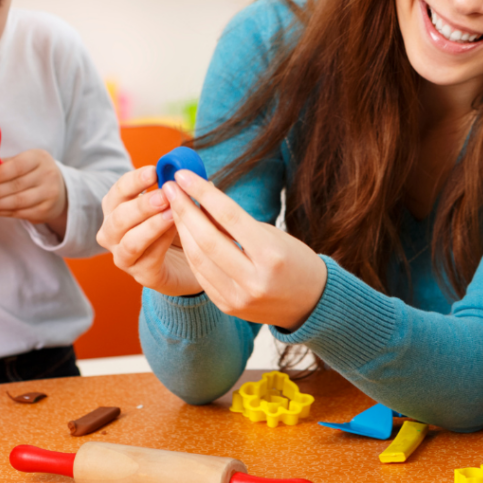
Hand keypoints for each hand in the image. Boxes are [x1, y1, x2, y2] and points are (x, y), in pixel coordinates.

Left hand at [0, 149, 67, 234]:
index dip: (0, 174)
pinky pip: (20, 213)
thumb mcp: (23, 161)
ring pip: (18, 201)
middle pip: (16, 185)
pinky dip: (3, 212)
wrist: (59, 189)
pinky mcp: (45, 210)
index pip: (18, 166)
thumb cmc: (32, 172)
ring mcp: (49, 194)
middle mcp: (48, 175)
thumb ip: (3, 165)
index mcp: (39, 158)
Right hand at [97, 166, 201, 295]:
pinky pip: (147, 260)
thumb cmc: (178, 226)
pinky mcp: (142, 275)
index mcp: (117, 209)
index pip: (118, 192)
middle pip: (118, 217)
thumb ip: (180, 188)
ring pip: (129, 242)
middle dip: (141, 204)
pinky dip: (161, 244)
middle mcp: (113, 234)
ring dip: (151, 226)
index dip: (134, 180)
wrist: (190, 263)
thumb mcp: (178, 203)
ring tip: (172, 213)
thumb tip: (190, 172)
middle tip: (165, 194)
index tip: (154, 171)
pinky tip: (177, 232)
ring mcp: (124, 257)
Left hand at [162, 169, 327, 329]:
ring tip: (173, 207)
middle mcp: (254, 279)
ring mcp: (238, 297)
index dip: (203, 193)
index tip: (184, 175)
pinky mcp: (227, 306)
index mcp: (271, 255)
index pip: (229, 217)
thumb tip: (200, 201)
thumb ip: (237, 224)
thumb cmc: (295, 260)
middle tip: (170, 188)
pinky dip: (190, 251)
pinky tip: (183, 232)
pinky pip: (201, 274)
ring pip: (198, 258)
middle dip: (184, 210)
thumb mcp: (272, 235)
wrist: (311, 303)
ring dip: (182, 230)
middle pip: (207, 239)